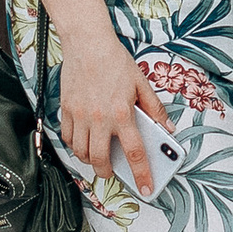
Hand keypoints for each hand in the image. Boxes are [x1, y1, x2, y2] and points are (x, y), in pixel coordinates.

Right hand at [58, 32, 173, 195]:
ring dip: (89, 160)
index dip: (142, 174)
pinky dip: (74, 144)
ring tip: (97, 156)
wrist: (87, 44)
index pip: (135, 152)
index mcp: (122, 113)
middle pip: (100, 160)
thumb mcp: (142, 83)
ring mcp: (79, 115)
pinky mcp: (66, 110)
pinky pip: (67, 137)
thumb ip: (154, 108)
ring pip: (80, 152)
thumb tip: (167, 127)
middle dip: (107, 172)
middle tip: (112, 171)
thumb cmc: (115, 61)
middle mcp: (99, 118)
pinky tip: (82, 141)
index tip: (147, 187)